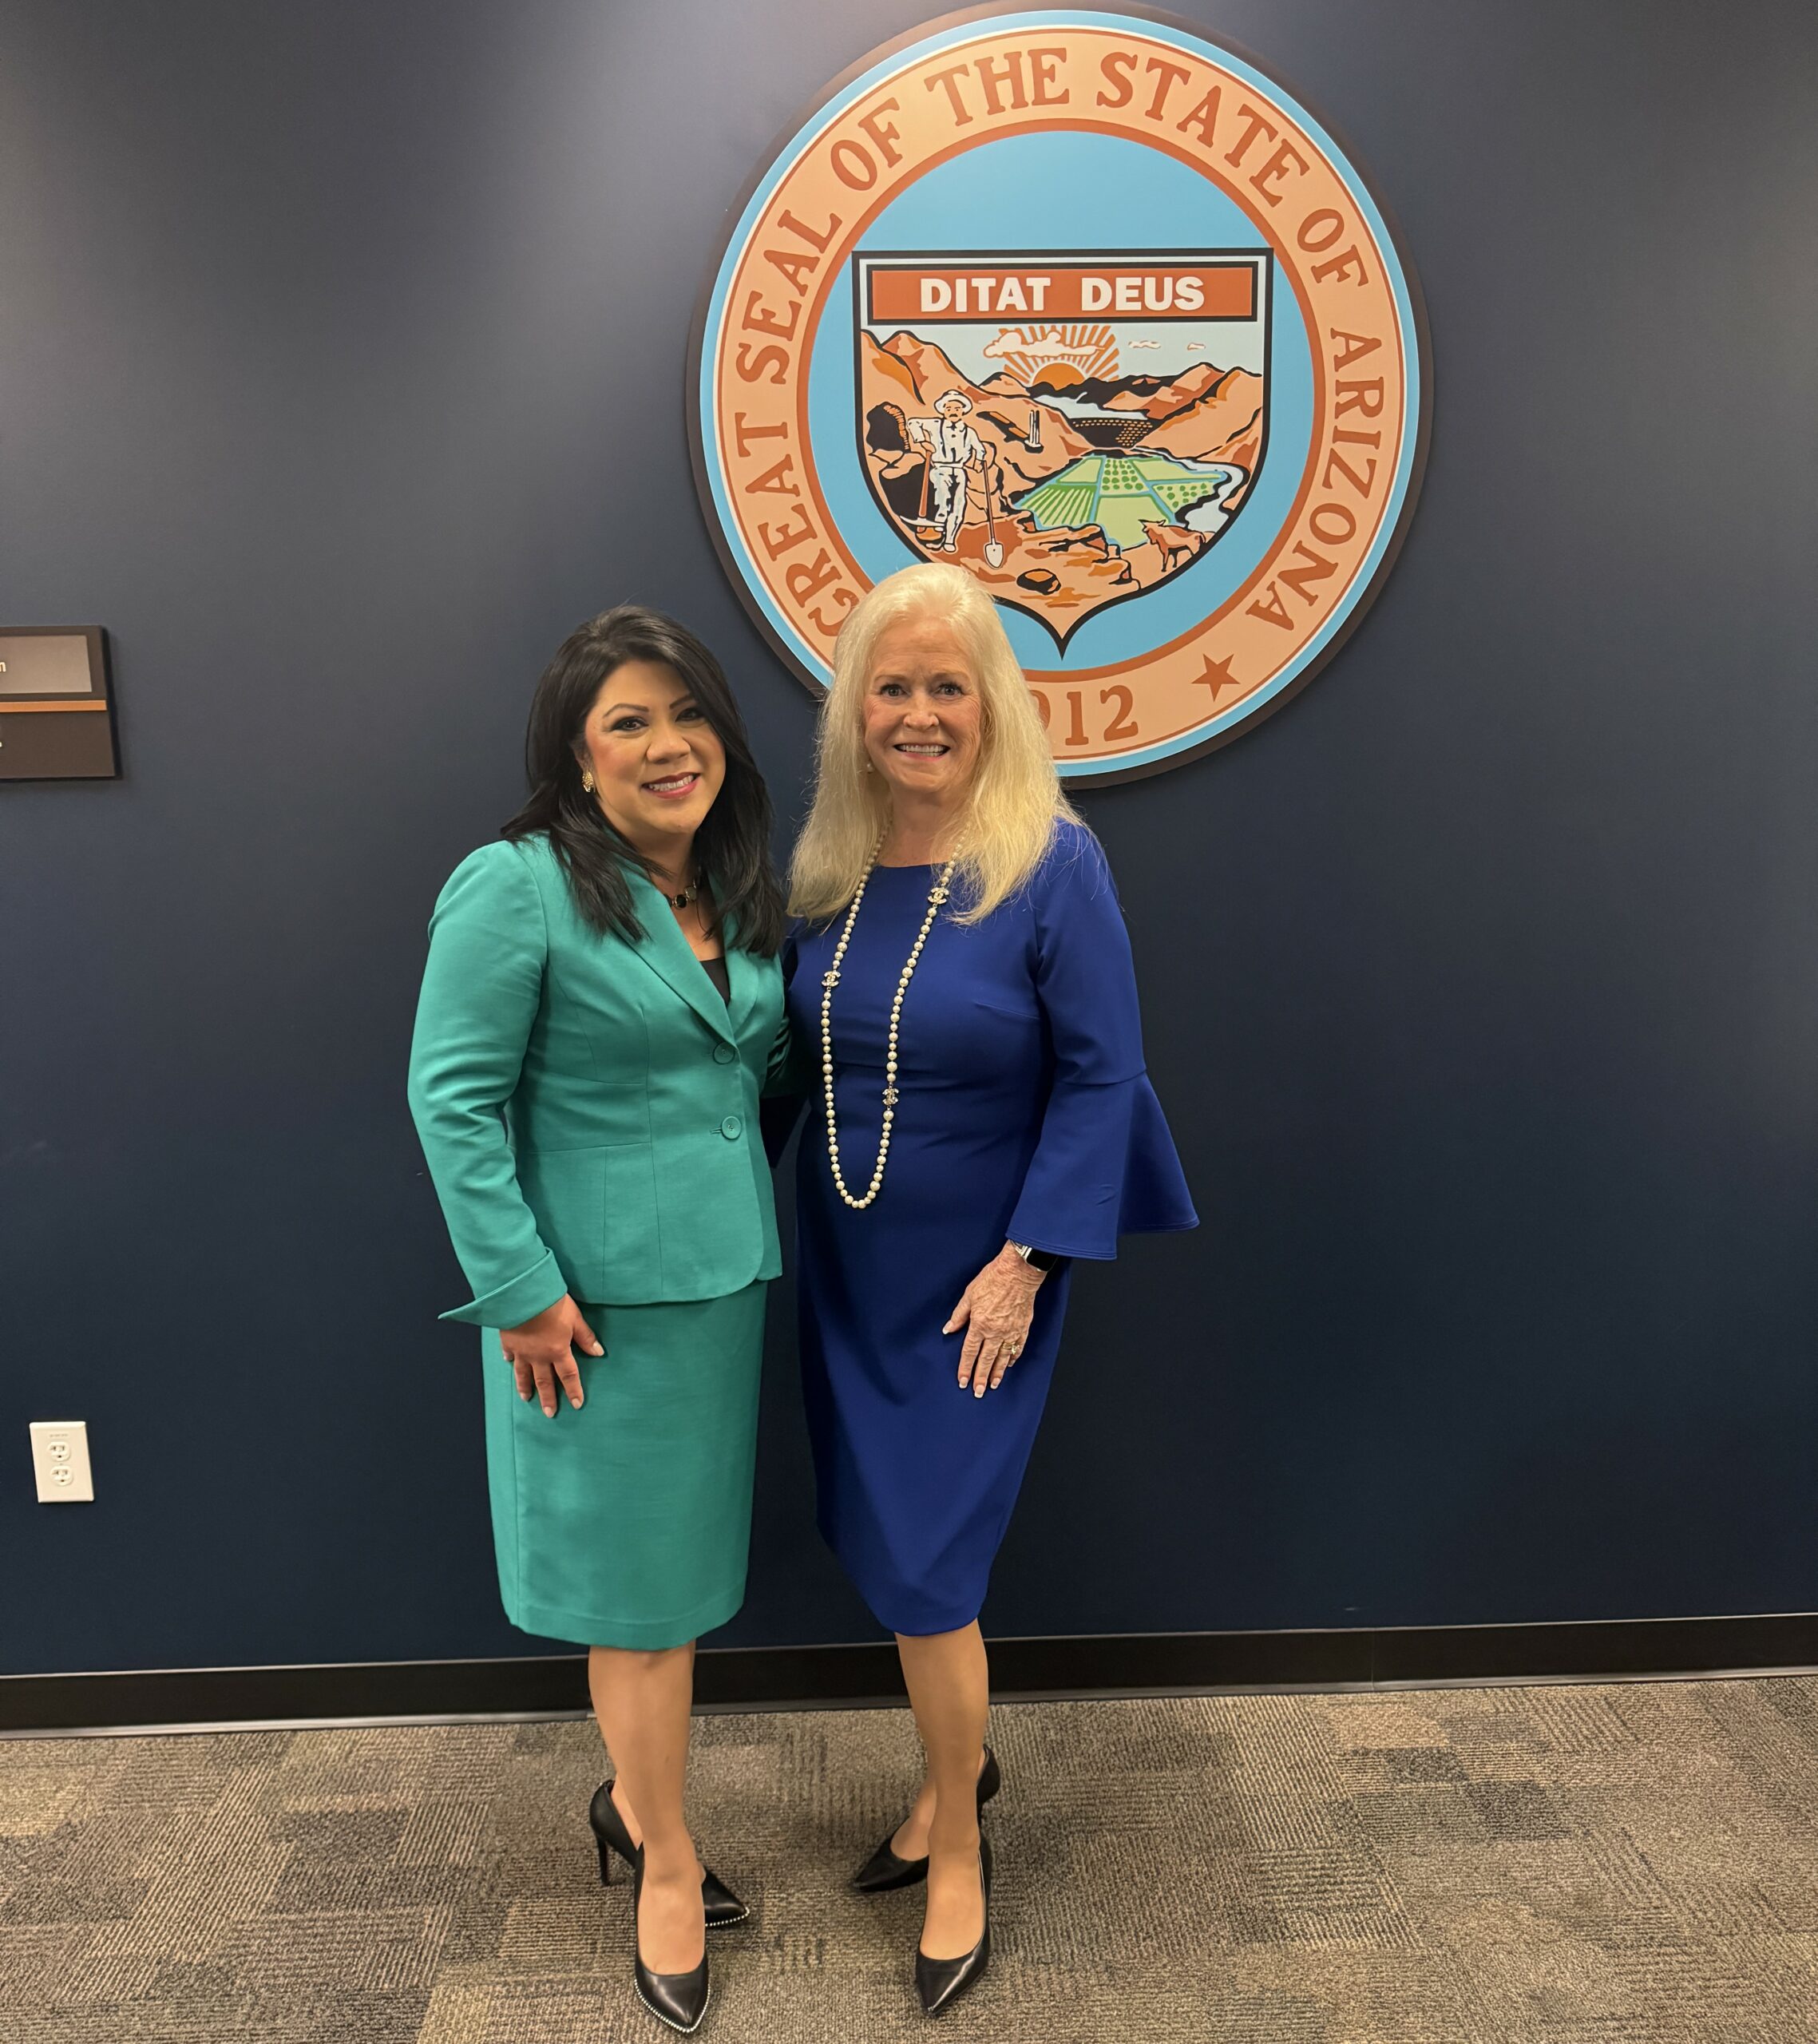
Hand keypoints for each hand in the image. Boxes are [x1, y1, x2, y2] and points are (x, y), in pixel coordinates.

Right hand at [502, 1295, 602, 1416]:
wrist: (523, 1296)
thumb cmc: (552, 1304)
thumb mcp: (575, 1318)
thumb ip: (585, 1337)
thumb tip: (598, 1352)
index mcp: (557, 1351)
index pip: (568, 1375)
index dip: (573, 1390)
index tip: (576, 1404)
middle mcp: (539, 1356)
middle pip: (544, 1381)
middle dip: (548, 1398)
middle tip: (549, 1413)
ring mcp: (522, 1351)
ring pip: (524, 1374)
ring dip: (525, 1387)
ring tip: (527, 1398)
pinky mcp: (508, 1341)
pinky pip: (510, 1354)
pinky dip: (510, 1361)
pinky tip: (509, 1364)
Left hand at [944, 1245, 1043, 1398]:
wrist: (1018, 1272)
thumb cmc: (993, 1279)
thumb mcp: (969, 1295)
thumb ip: (959, 1315)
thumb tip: (949, 1329)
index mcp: (979, 1324)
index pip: (969, 1352)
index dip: (965, 1368)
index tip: (962, 1381)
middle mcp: (995, 1332)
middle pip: (986, 1360)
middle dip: (980, 1378)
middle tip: (977, 1392)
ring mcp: (1011, 1331)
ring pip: (1003, 1358)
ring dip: (997, 1373)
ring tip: (993, 1385)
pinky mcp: (1023, 1328)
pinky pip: (1018, 1347)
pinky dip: (1013, 1358)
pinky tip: (1010, 1365)